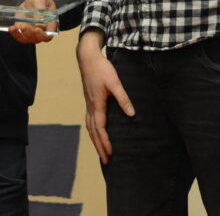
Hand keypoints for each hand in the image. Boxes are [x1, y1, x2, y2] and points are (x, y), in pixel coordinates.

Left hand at [8, 0, 56, 43]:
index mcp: (49, 24)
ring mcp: (32, 32)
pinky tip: (11, 28)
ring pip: (27, 39)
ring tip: (17, 27)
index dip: (43, 35)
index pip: (48, 35)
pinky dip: (14, 33)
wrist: (30, 0)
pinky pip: (18, 35)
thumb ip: (40, 8)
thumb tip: (39, 21)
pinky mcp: (23, 30)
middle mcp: (41, 31)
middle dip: (30, 34)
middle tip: (25, 26)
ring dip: (21, 34)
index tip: (37, 29)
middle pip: (37, 39)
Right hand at [77, 29, 133, 163]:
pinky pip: (89, 120)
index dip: (105, 142)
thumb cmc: (101, 69)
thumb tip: (131, 114)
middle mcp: (90, 107)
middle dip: (99, 147)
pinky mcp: (89, 101)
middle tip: (105, 161)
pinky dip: (92, 131)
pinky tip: (96, 132)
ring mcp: (88, 104)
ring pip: (90, 127)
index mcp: (97, 105)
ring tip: (100, 151)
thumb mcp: (115, 83)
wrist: (87, 58)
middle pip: (93, 132)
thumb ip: (123, 98)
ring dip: (95, 140)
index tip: (110, 153)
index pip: (100, 129)